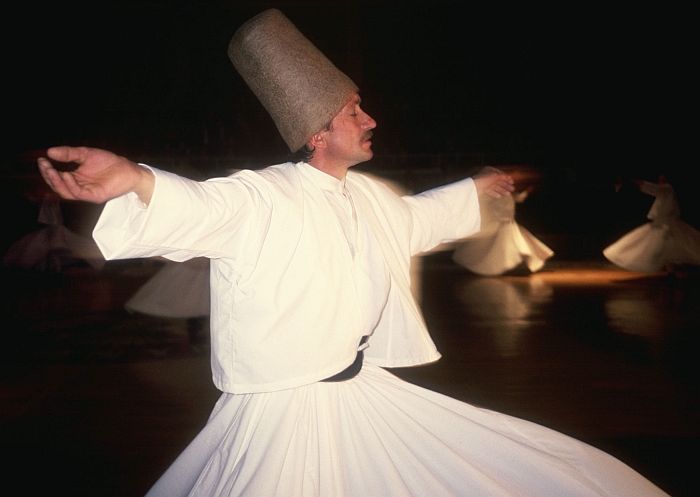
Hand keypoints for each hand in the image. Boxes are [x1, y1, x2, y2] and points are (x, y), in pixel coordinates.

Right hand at [37, 146, 153, 203]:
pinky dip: (71, 185)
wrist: (128, 169)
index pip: (56, 177)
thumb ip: (69, 154)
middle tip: (44, 166)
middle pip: (58, 186)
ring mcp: (86, 193)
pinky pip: (78, 194)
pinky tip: (66, 175)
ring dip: (57, 182)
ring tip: (52, 171)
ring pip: (66, 192)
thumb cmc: (109, 162)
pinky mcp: (94, 196)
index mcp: (75, 178)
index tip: (42, 160)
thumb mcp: (86, 154)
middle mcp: (79, 187)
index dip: (47, 170)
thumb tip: (49, 151)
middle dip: (49, 176)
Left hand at [473, 166, 514, 197]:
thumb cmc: (482, 180)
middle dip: (505, 185)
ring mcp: (484, 183)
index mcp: (489, 171)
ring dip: (502, 190)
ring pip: (495, 187)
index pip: (499, 174)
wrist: (472, 188)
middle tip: (512, 189)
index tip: (512, 182)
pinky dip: (495, 193)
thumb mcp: (494, 177)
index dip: (506, 178)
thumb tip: (509, 176)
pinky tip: (499, 196)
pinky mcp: (481, 189)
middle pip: (498, 181)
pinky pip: (490, 191)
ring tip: (508, 194)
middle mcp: (486, 176)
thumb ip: (502, 176)